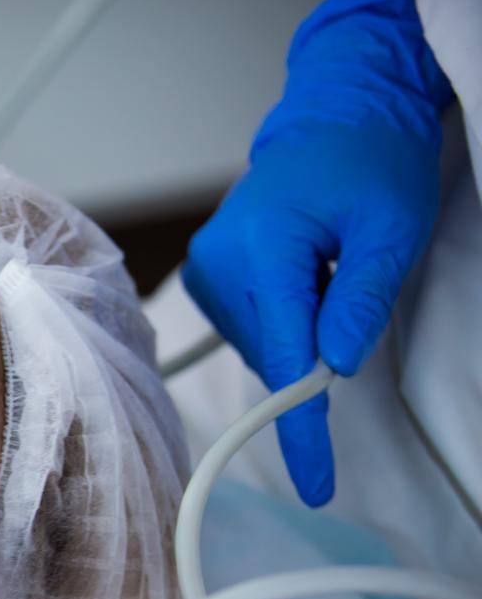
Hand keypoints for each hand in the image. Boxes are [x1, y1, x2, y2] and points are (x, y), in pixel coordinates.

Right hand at [182, 0, 452, 506]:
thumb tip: (333, 368)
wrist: (338, 115)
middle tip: (355, 295)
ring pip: (262, 346)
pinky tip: (306, 281)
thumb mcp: (392, 229)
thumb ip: (360, 301)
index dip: (303, 425)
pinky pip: (251, 327)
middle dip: (317, 355)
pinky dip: (285, 322)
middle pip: (272, 355)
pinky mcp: (207, 274)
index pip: (284, 356)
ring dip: (302, 335)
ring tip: (330, 272)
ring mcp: (206, 268)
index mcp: (263, 247)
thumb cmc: (371, 163)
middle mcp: (218, 261)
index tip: (317, 483)